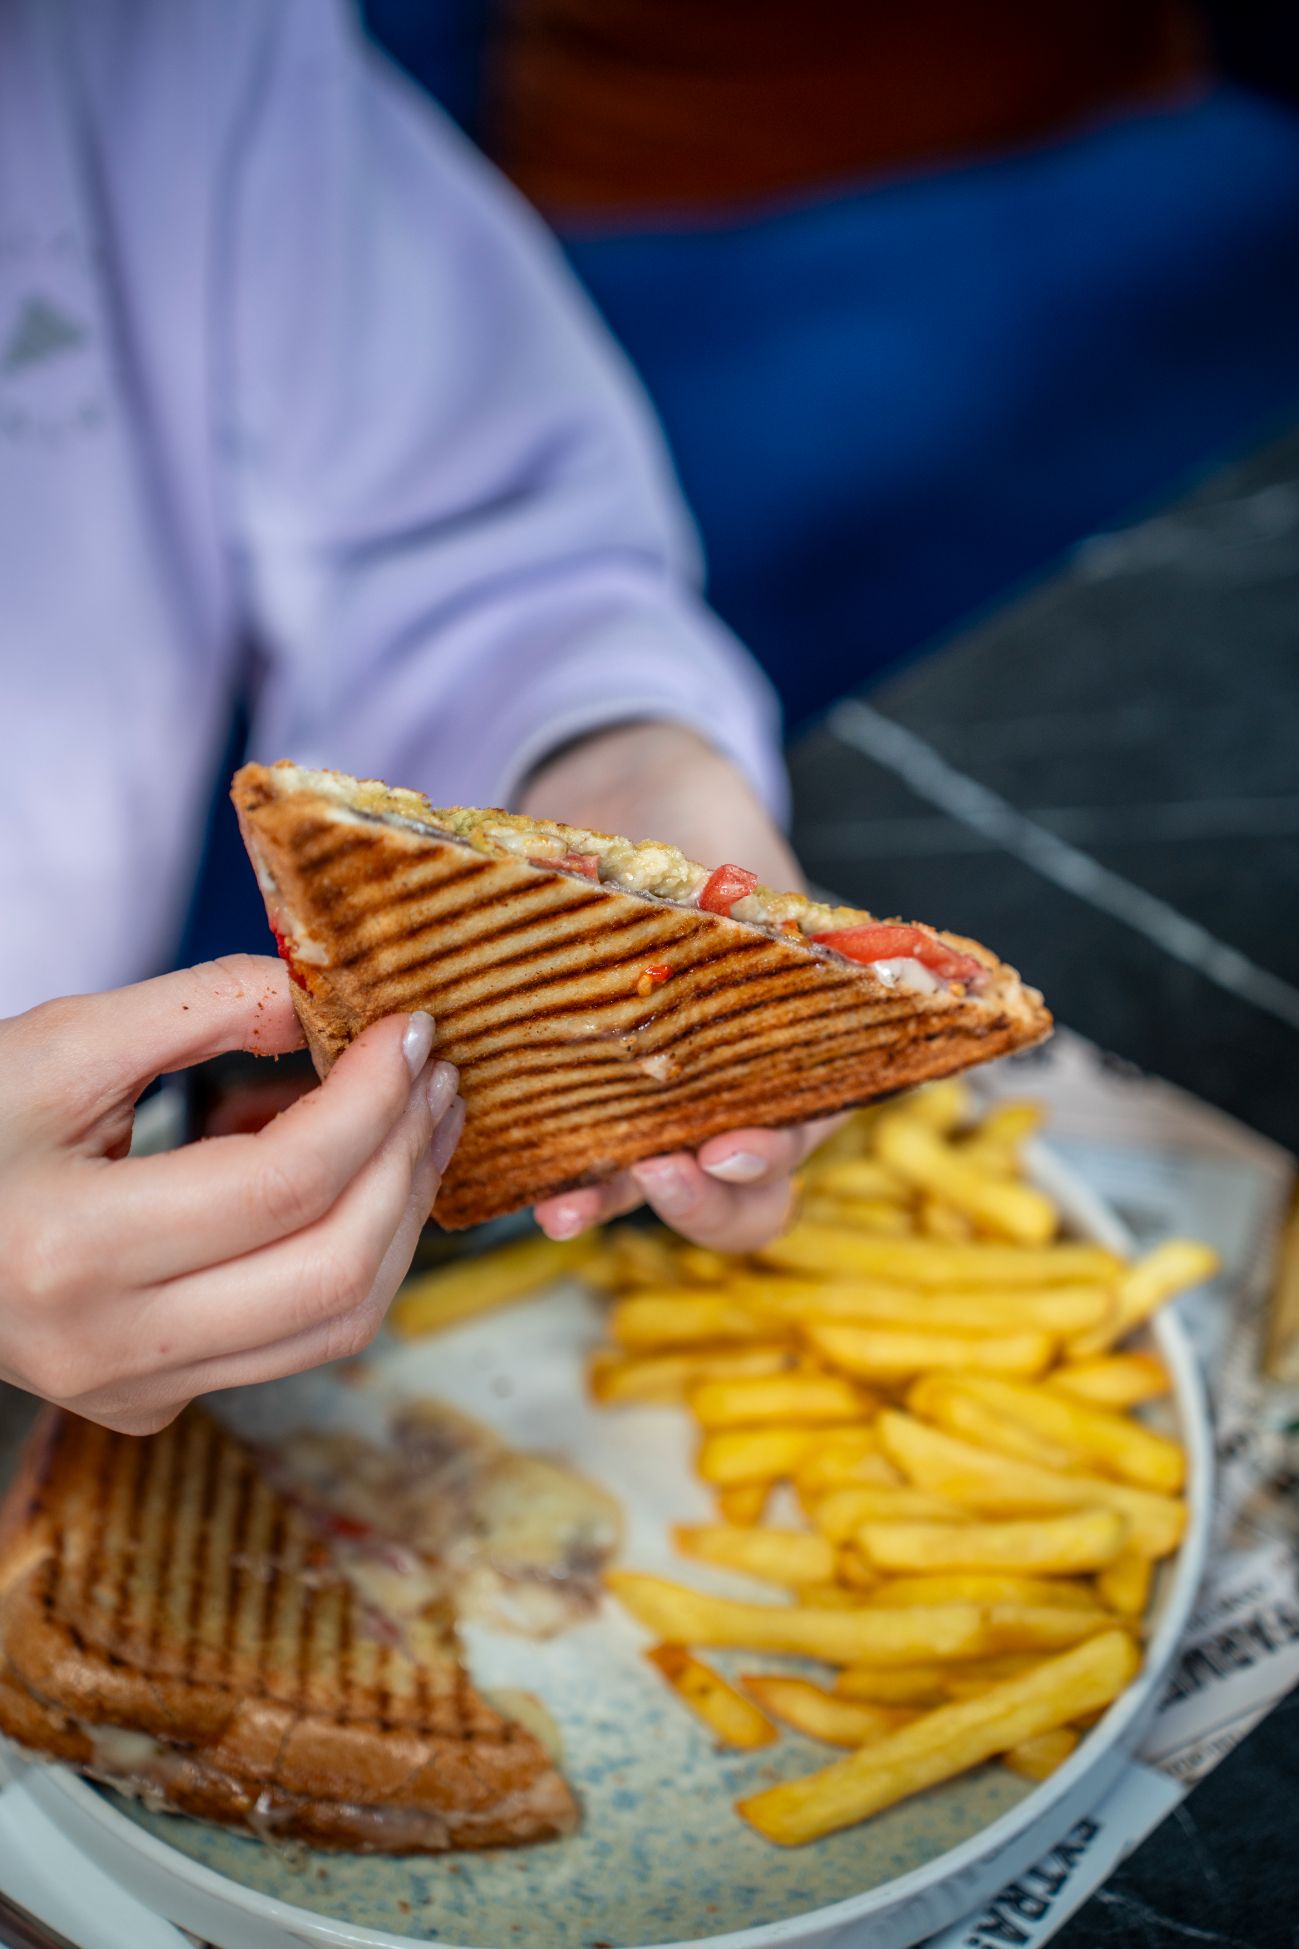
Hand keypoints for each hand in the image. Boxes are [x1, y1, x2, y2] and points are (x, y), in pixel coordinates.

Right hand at [0, 957, 463, 1433]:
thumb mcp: (58, 1045)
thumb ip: (201, 1007)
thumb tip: (326, 994)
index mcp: (71, 1250)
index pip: (282, 1186)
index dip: (371, 1101)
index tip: (411, 1030)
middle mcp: (108, 1347)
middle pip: (332, 1269)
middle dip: (408, 1159)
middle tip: (436, 1074)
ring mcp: (135, 1390)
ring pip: (338, 1324)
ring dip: (404, 1215)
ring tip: (425, 1119)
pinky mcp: (154, 1400)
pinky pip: (299, 1340)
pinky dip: (356, 1254)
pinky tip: (368, 1178)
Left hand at [518, 722, 838, 1250]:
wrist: (631, 796)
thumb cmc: (707, 828)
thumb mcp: (734, 854)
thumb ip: (741, 895)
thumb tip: (727, 909)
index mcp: (796, 1047)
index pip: (799, 1130)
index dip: (771, 1152)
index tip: (729, 1147)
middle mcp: (729, 1093)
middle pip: (737, 1196)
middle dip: (701, 1203)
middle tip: (660, 1173)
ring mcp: (655, 1104)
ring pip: (647, 1189)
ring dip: (609, 1204)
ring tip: (565, 1209)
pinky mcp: (583, 1094)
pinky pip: (572, 1150)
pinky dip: (545, 1169)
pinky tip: (508, 1176)